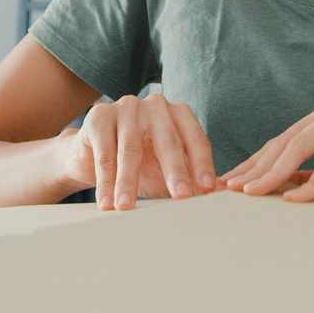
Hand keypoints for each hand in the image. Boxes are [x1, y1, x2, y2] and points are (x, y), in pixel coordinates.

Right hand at [55, 93, 215, 210]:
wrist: (94, 158)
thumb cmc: (138, 165)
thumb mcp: (166, 175)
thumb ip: (191, 181)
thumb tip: (219, 193)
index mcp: (178, 114)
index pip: (195, 139)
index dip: (202, 164)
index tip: (207, 189)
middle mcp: (155, 105)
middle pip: (168, 140)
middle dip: (175, 171)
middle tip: (180, 196)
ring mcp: (127, 107)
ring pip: (131, 149)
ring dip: (128, 182)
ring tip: (127, 207)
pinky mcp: (99, 116)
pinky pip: (104, 152)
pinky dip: (105, 181)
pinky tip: (106, 201)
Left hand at [221, 92, 313, 202]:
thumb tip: (275, 194)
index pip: (282, 144)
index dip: (255, 166)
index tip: (229, 190)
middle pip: (284, 142)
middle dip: (255, 169)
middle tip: (229, 192)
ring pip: (302, 144)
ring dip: (275, 172)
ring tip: (252, 194)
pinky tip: (297, 199)